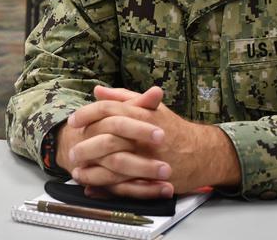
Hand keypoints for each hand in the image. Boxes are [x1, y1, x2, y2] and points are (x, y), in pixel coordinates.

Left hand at [67, 86, 240, 196]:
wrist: (203, 153)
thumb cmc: (173, 128)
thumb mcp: (151, 107)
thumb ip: (123, 97)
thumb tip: (98, 90)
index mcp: (142, 114)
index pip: (107, 110)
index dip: (86, 114)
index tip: (73, 121)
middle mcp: (144, 135)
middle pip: (107, 138)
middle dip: (86, 146)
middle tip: (73, 150)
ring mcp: (149, 158)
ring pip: (114, 164)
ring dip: (92, 169)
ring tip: (77, 170)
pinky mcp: (153, 178)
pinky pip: (124, 184)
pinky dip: (106, 186)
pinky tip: (92, 185)